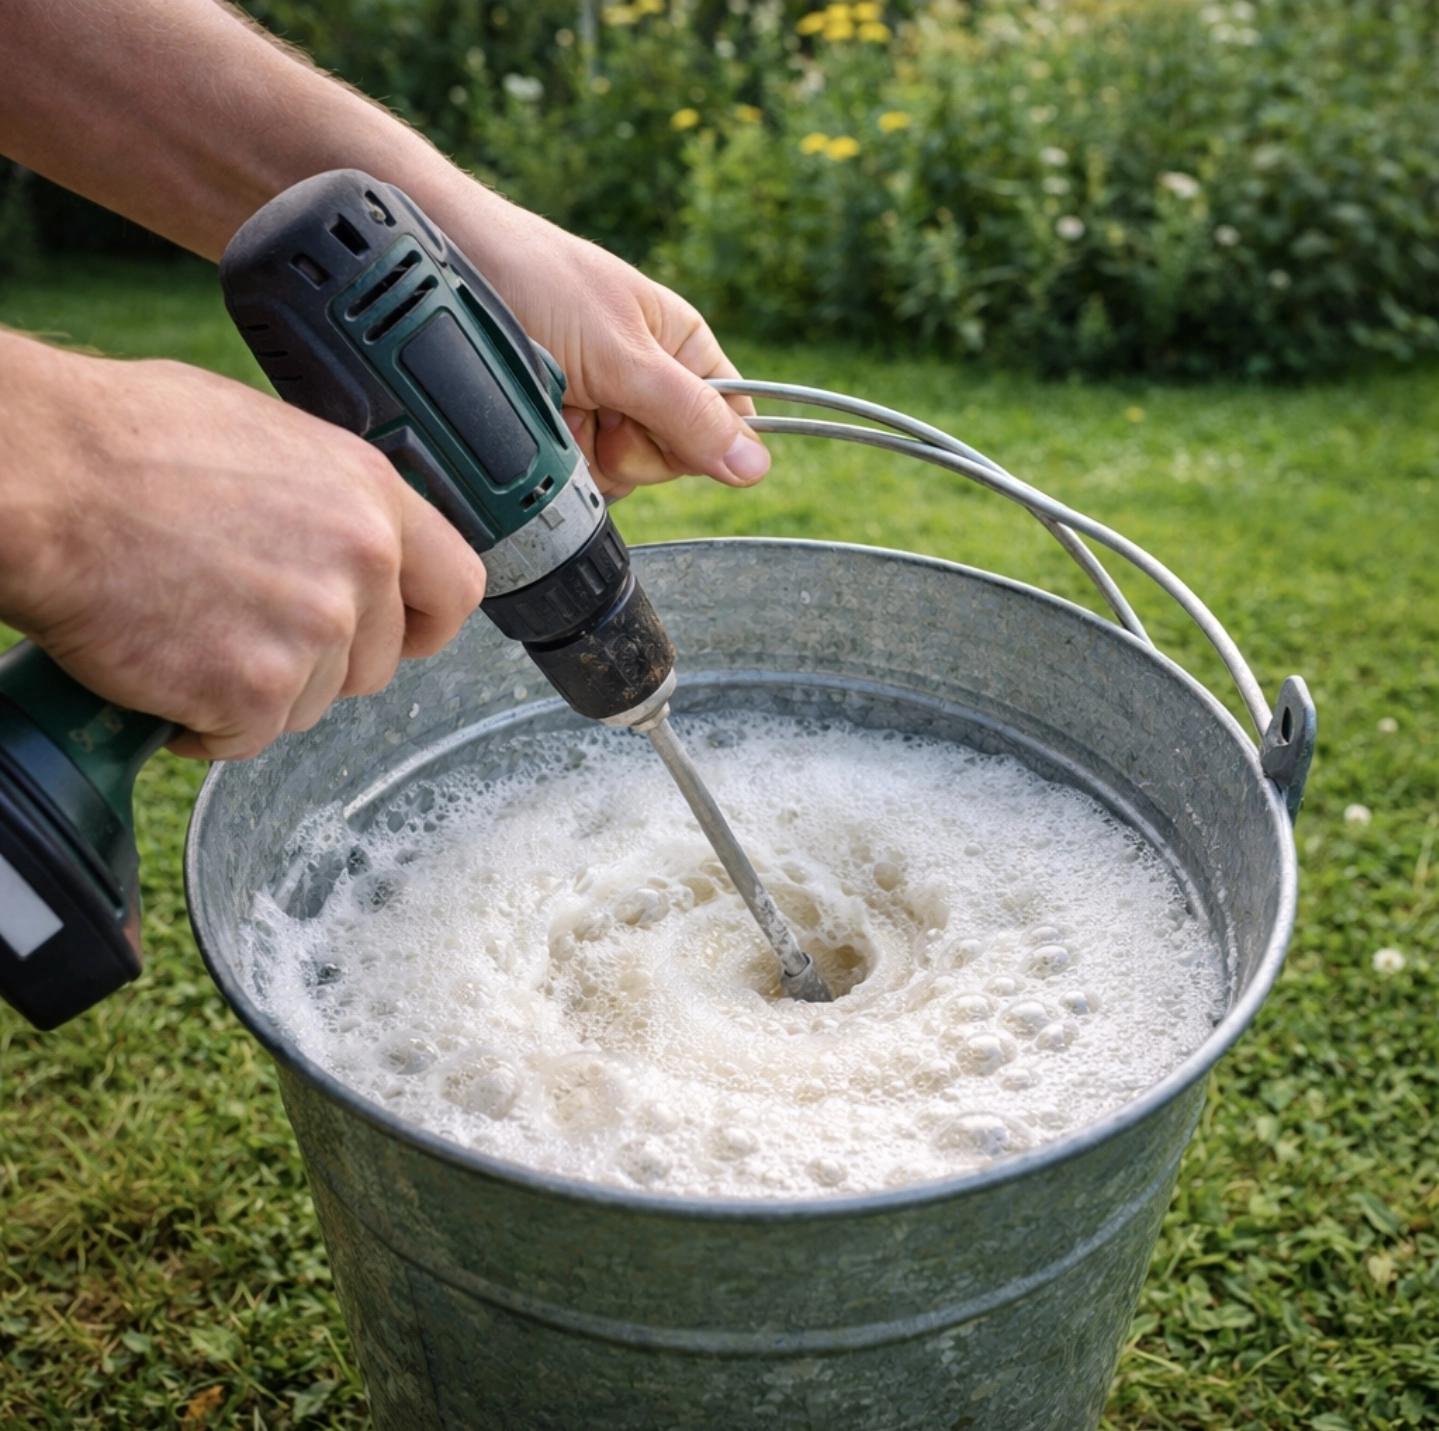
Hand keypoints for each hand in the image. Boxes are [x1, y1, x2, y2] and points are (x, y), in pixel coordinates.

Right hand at [0, 334, 486, 759]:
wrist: (41, 476)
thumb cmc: (123, 442)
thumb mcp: (264, 439)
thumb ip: (328, 502)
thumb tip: (346, 540)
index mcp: (371, 494)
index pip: (457, 589)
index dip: (423, 626)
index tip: (395, 639)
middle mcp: (361, 562)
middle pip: (374, 664)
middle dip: (315, 666)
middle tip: (240, 631)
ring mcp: (315, 628)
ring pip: (309, 705)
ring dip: (253, 692)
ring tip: (185, 630)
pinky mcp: (257, 688)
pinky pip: (246, 737)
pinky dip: (201, 722)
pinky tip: (160, 668)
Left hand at [432, 194, 770, 500]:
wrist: (442, 262)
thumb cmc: (537, 281)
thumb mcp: (621, 355)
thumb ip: (688, 414)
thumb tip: (757, 466)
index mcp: (683, 346)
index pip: (729, 423)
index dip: (698, 442)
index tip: (655, 428)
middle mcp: (649, 378)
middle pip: (673, 459)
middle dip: (631, 449)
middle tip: (596, 409)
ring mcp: (604, 402)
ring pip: (622, 472)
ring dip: (587, 452)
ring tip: (557, 404)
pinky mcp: (562, 421)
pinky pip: (578, 470)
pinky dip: (557, 452)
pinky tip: (538, 417)